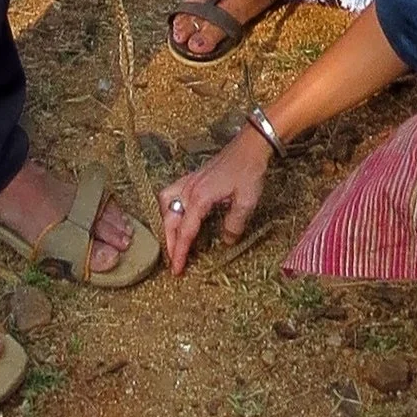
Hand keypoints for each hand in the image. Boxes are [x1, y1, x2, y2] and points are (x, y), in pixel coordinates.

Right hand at [158, 126, 271, 273]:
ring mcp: (190, 181)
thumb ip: (234, 225)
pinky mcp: (194, 176)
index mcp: (199, 198)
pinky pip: (173, 192)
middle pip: (170, 219)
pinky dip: (170, 206)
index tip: (177, 270)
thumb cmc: (249, 171)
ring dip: (166, 221)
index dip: (180, 252)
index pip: (185, 231)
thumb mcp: (247, 202)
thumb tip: (226, 242)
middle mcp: (189, 189)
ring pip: (166, 203)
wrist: (250, 145)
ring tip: (171, 236)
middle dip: (169, 241)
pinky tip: (179, 213)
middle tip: (174, 261)